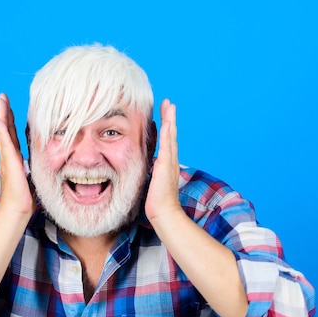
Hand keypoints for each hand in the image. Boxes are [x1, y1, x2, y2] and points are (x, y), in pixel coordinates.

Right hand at [0, 93, 35, 216]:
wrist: (17, 208)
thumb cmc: (24, 197)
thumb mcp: (30, 175)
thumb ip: (30, 166)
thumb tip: (39, 163)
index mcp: (13, 157)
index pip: (12, 134)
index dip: (11, 120)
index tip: (9, 106)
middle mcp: (7, 155)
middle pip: (5, 129)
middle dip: (4, 112)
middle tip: (2, 96)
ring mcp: (7, 157)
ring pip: (3, 132)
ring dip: (2, 115)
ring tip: (0, 101)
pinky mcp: (9, 161)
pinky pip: (5, 143)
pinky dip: (1, 131)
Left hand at [145, 99, 181, 223]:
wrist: (163, 213)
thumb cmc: (156, 203)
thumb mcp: (151, 183)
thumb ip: (151, 174)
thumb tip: (147, 169)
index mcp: (166, 164)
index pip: (165, 141)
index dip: (165, 127)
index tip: (163, 115)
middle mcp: (170, 161)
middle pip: (170, 134)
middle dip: (170, 118)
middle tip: (168, 103)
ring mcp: (170, 162)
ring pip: (170, 136)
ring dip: (170, 120)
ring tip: (170, 105)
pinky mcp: (166, 165)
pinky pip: (167, 146)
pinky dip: (168, 133)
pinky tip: (167, 122)